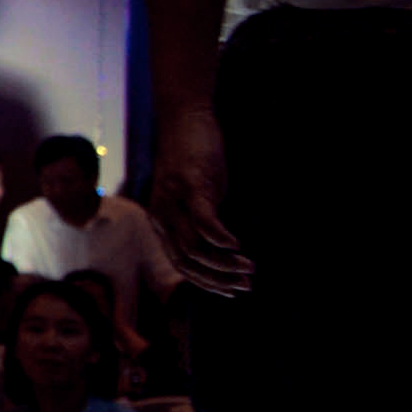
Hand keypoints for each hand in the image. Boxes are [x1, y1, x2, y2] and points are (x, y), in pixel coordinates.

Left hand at [149, 101, 246, 295]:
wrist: (184, 119)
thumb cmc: (194, 161)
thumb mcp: (196, 198)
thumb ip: (203, 222)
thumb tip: (225, 249)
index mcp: (162, 222)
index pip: (181, 264)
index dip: (207, 283)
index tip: (231, 292)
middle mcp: (162, 216)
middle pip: (187, 261)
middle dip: (218, 280)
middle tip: (245, 286)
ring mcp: (174, 201)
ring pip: (195, 246)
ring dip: (224, 263)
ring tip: (248, 269)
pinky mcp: (190, 185)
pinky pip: (202, 220)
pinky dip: (219, 237)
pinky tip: (237, 246)